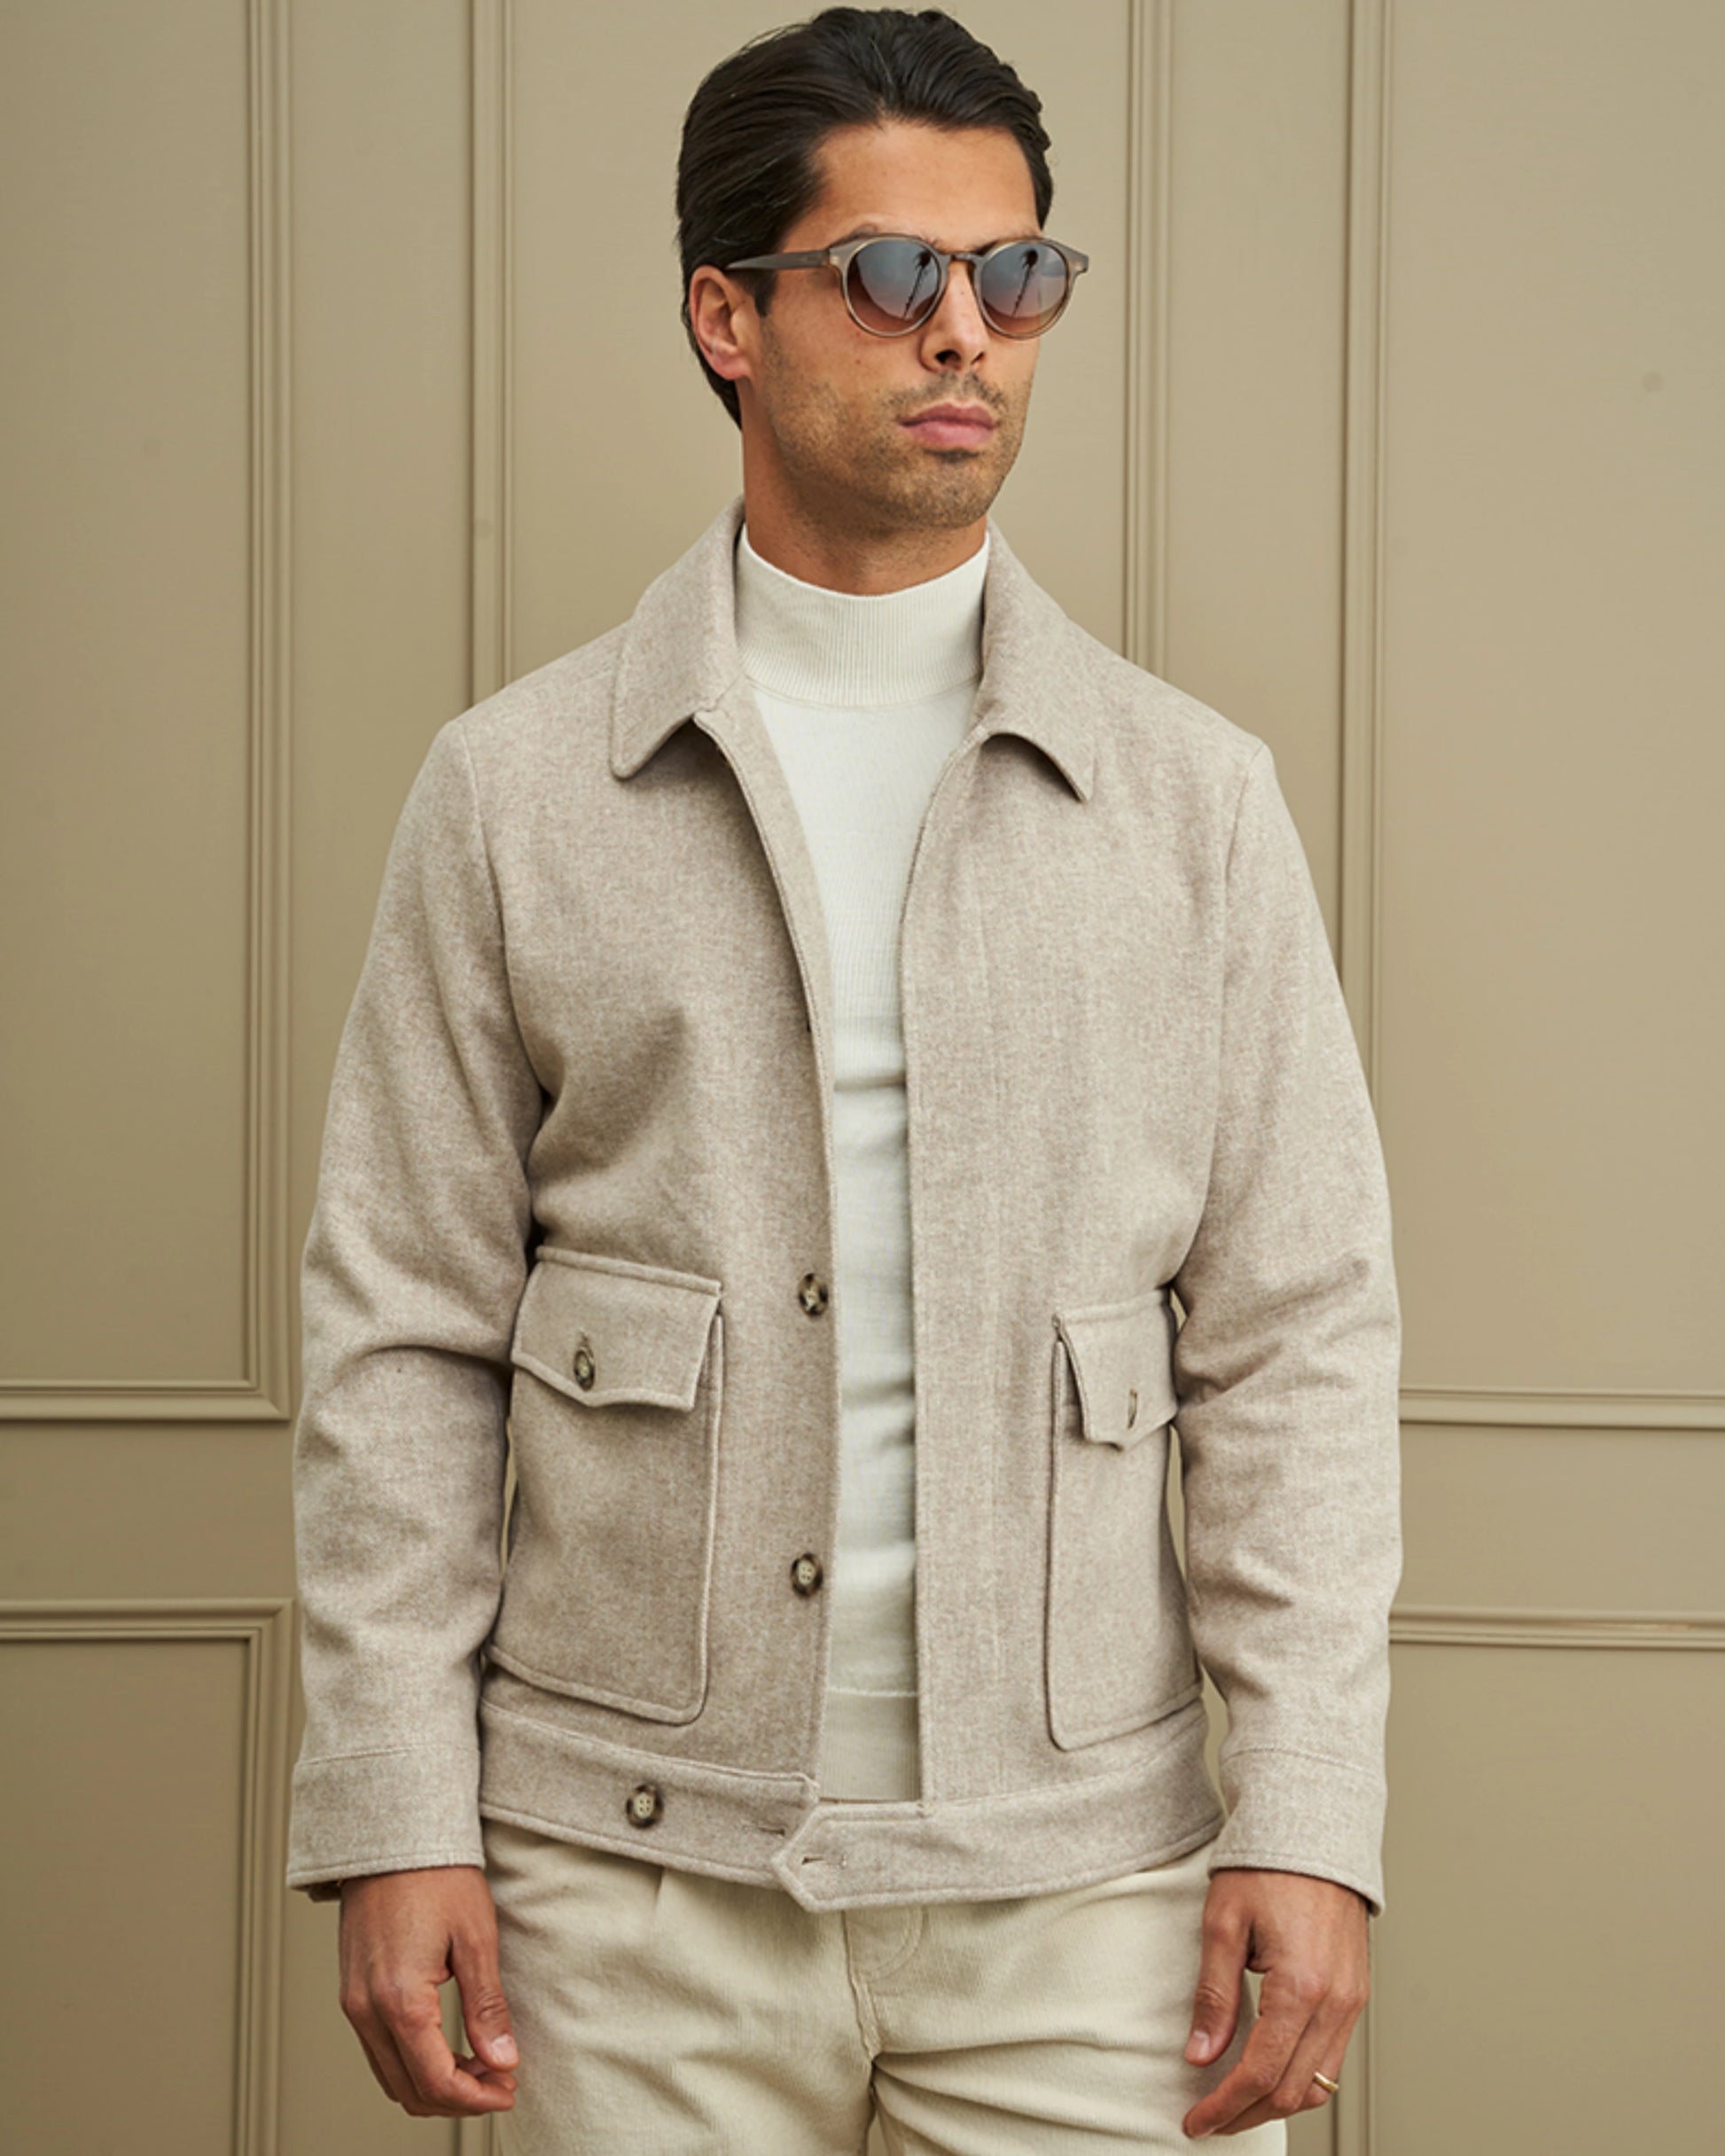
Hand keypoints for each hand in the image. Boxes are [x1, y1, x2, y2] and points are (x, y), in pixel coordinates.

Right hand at [337, 1865, 519, 2116]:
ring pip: (390, 2076)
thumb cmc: (436, 1875)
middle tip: (499, 2082)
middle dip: (457, 2099)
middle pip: (408, 2091)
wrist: (392, 1835)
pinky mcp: (350, 1991)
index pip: (436, 2081)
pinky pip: (377, 2049)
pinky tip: (446, 2046)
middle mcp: (365, 2009)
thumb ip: (486, 2006)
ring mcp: (352, 2002)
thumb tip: (503, 2060)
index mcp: (399, 1999)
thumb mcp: (475, 1937)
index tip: (508, 2089)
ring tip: (479, 2066)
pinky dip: (411, 2063)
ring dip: (433, 2084)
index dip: (476, 2098)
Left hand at [1181, 1867, 1368, 2138]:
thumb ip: (1213, 1994)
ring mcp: (1351, 2001)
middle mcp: (1336, 2002)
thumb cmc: (1268, 1866)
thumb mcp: (1223, 1923)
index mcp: (1301, 1985)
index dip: (1224, 2105)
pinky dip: (1299, 2079)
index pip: (1260, 2072)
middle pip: (1291, 2091)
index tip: (1196, 2120)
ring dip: (1274, 2104)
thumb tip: (1200, 2054)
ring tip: (1233, 2105)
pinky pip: (1331, 2058)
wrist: (1314, 1830)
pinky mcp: (1355, 1995)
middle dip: (1245, 2114)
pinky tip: (1268, 2074)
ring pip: (1317, 2084)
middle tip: (1207, 2119)